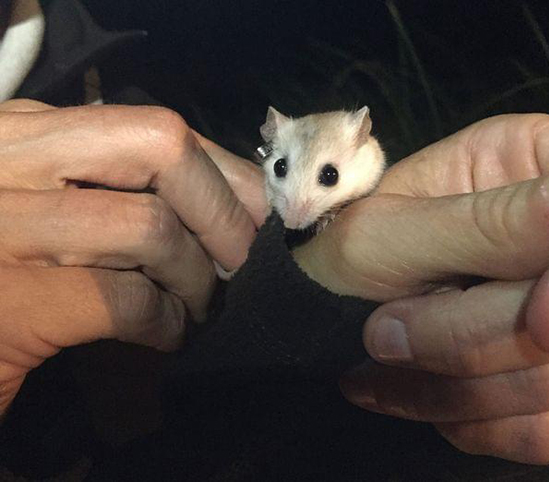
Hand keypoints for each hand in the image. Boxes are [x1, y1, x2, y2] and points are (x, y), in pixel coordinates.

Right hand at [0, 99, 265, 417]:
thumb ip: (116, 185)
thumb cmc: (2, 268)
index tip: (250, 216)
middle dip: (222, 211)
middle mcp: (7, 159)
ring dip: (196, 278)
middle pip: (164, 148)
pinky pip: (125, 299)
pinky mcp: (6, 304)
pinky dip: (165, 322)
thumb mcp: (49, 202)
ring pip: (151, 226)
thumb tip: (226, 197)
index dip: (222, 174)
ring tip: (195, 305)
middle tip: (239, 261)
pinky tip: (167, 333)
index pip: (155, 129)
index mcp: (23, 133)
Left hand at [294, 114, 548, 463]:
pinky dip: (469, 422)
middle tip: (383, 331)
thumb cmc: (344, 232)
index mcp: (542, 165)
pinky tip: (413, 392)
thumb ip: (489, 220)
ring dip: (453, 386)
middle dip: (469, 337)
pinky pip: (541, 427)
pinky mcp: (548, 374)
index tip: (544, 316)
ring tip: (382, 357)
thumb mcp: (395, 220)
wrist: (324, 282)